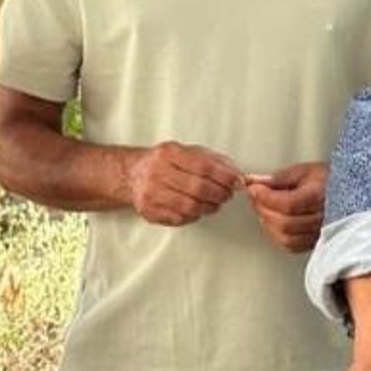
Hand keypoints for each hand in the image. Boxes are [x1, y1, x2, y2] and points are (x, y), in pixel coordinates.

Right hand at [122, 141, 241, 225]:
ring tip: (214, 203)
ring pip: (190, 207)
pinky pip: (180, 218)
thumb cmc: (166, 162)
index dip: (225, 176)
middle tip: (227, 195)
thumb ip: (213, 160)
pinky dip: (194, 216)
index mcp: (169, 153)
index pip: (203, 167)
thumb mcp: (187, 152)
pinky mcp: (149, 211)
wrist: (132, 174)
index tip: (237, 182)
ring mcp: (151, 193)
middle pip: (198, 189)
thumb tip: (237, 174)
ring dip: (209, 207)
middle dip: (219, 194)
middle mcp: (157, 172)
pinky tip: (197, 209)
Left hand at [245, 161, 326, 252]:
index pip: (288, 204)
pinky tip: (273, 223)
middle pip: (285, 223)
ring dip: (268, 224)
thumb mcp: (304, 171)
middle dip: (263, 209)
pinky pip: (291, 246)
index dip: (266, 197)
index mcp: (320, 197)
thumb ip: (279, 178)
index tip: (254, 188)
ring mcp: (320, 233)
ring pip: (286, 238)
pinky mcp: (315, 242)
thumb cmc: (327, 180)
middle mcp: (322, 218)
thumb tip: (256, 181)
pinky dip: (277, 236)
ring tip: (263, 209)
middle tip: (255, 197)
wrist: (348, 193)